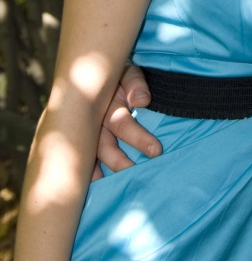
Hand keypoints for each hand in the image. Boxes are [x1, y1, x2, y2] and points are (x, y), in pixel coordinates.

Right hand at [91, 64, 160, 179]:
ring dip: (103, 172)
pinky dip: (88, 173)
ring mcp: (89, 132)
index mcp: (107, 105)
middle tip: (137, 174)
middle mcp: (95, 122)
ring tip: (115, 187)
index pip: (123, 125)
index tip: (156, 151)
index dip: (138, 138)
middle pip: (106, 146)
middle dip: (121, 162)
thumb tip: (142, 101)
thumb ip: (136, 85)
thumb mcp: (128, 73)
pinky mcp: (86, 140)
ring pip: (94, 156)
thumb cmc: (120, 76)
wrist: (98, 73)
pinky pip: (85, 160)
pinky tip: (93, 187)